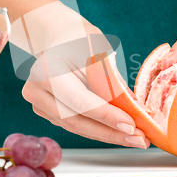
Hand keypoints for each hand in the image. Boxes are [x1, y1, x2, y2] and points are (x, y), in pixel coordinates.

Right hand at [20, 2, 149, 147]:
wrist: (59, 37)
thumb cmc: (79, 38)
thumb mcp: (99, 51)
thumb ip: (113, 81)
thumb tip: (136, 110)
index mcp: (46, 71)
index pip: (79, 100)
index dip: (105, 115)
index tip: (130, 125)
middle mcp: (36, 91)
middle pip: (77, 120)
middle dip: (111, 132)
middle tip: (139, 139)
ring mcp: (39, 104)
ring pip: (77, 127)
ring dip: (108, 135)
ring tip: (136, 139)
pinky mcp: (48, 113)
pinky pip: (77, 125)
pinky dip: (100, 130)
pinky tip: (121, 134)